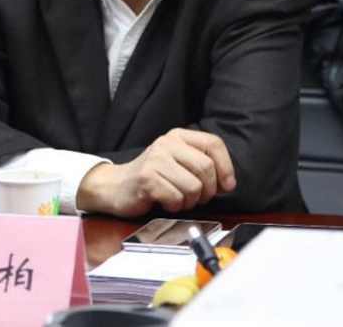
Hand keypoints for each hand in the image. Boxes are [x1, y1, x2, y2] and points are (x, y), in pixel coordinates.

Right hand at [76, 128, 236, 217]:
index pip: (213, 144)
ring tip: (177, 199)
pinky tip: (164, 201)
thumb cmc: (151, 177)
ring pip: (194, 187)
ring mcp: (155, 160)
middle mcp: (166, 143)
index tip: (226, 185)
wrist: (115, 186)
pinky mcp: (147, 179)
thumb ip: (201, 164)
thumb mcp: (177, 161)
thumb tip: (228, 183)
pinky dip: (175, 206)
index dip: (226, 167)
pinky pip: (177, 198)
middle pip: (206, 168)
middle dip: (208, 191)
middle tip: (198, 198)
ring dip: (190, 201)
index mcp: (177, 136)